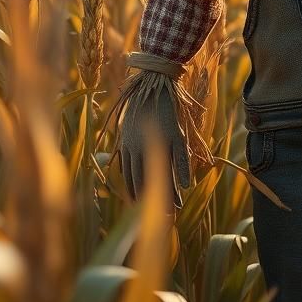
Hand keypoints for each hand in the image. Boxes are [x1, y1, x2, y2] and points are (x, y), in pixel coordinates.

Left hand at [117, 75, 191, 205]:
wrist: (152, 83)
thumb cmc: (138, 104)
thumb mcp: (125, 127)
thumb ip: (123, 147)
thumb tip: (114, 163)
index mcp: (127, 146)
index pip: (130, 178)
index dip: (136, 194)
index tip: (140, 209)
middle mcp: (140, 146)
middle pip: (147, 179)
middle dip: (152, 200)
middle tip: (160, 218)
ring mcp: (158, 140)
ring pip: (164, 172)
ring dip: (170, 192)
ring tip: (174, 208)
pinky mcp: (174, 132)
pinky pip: (180, 156)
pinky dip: (183, 171)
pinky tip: (187, 185)